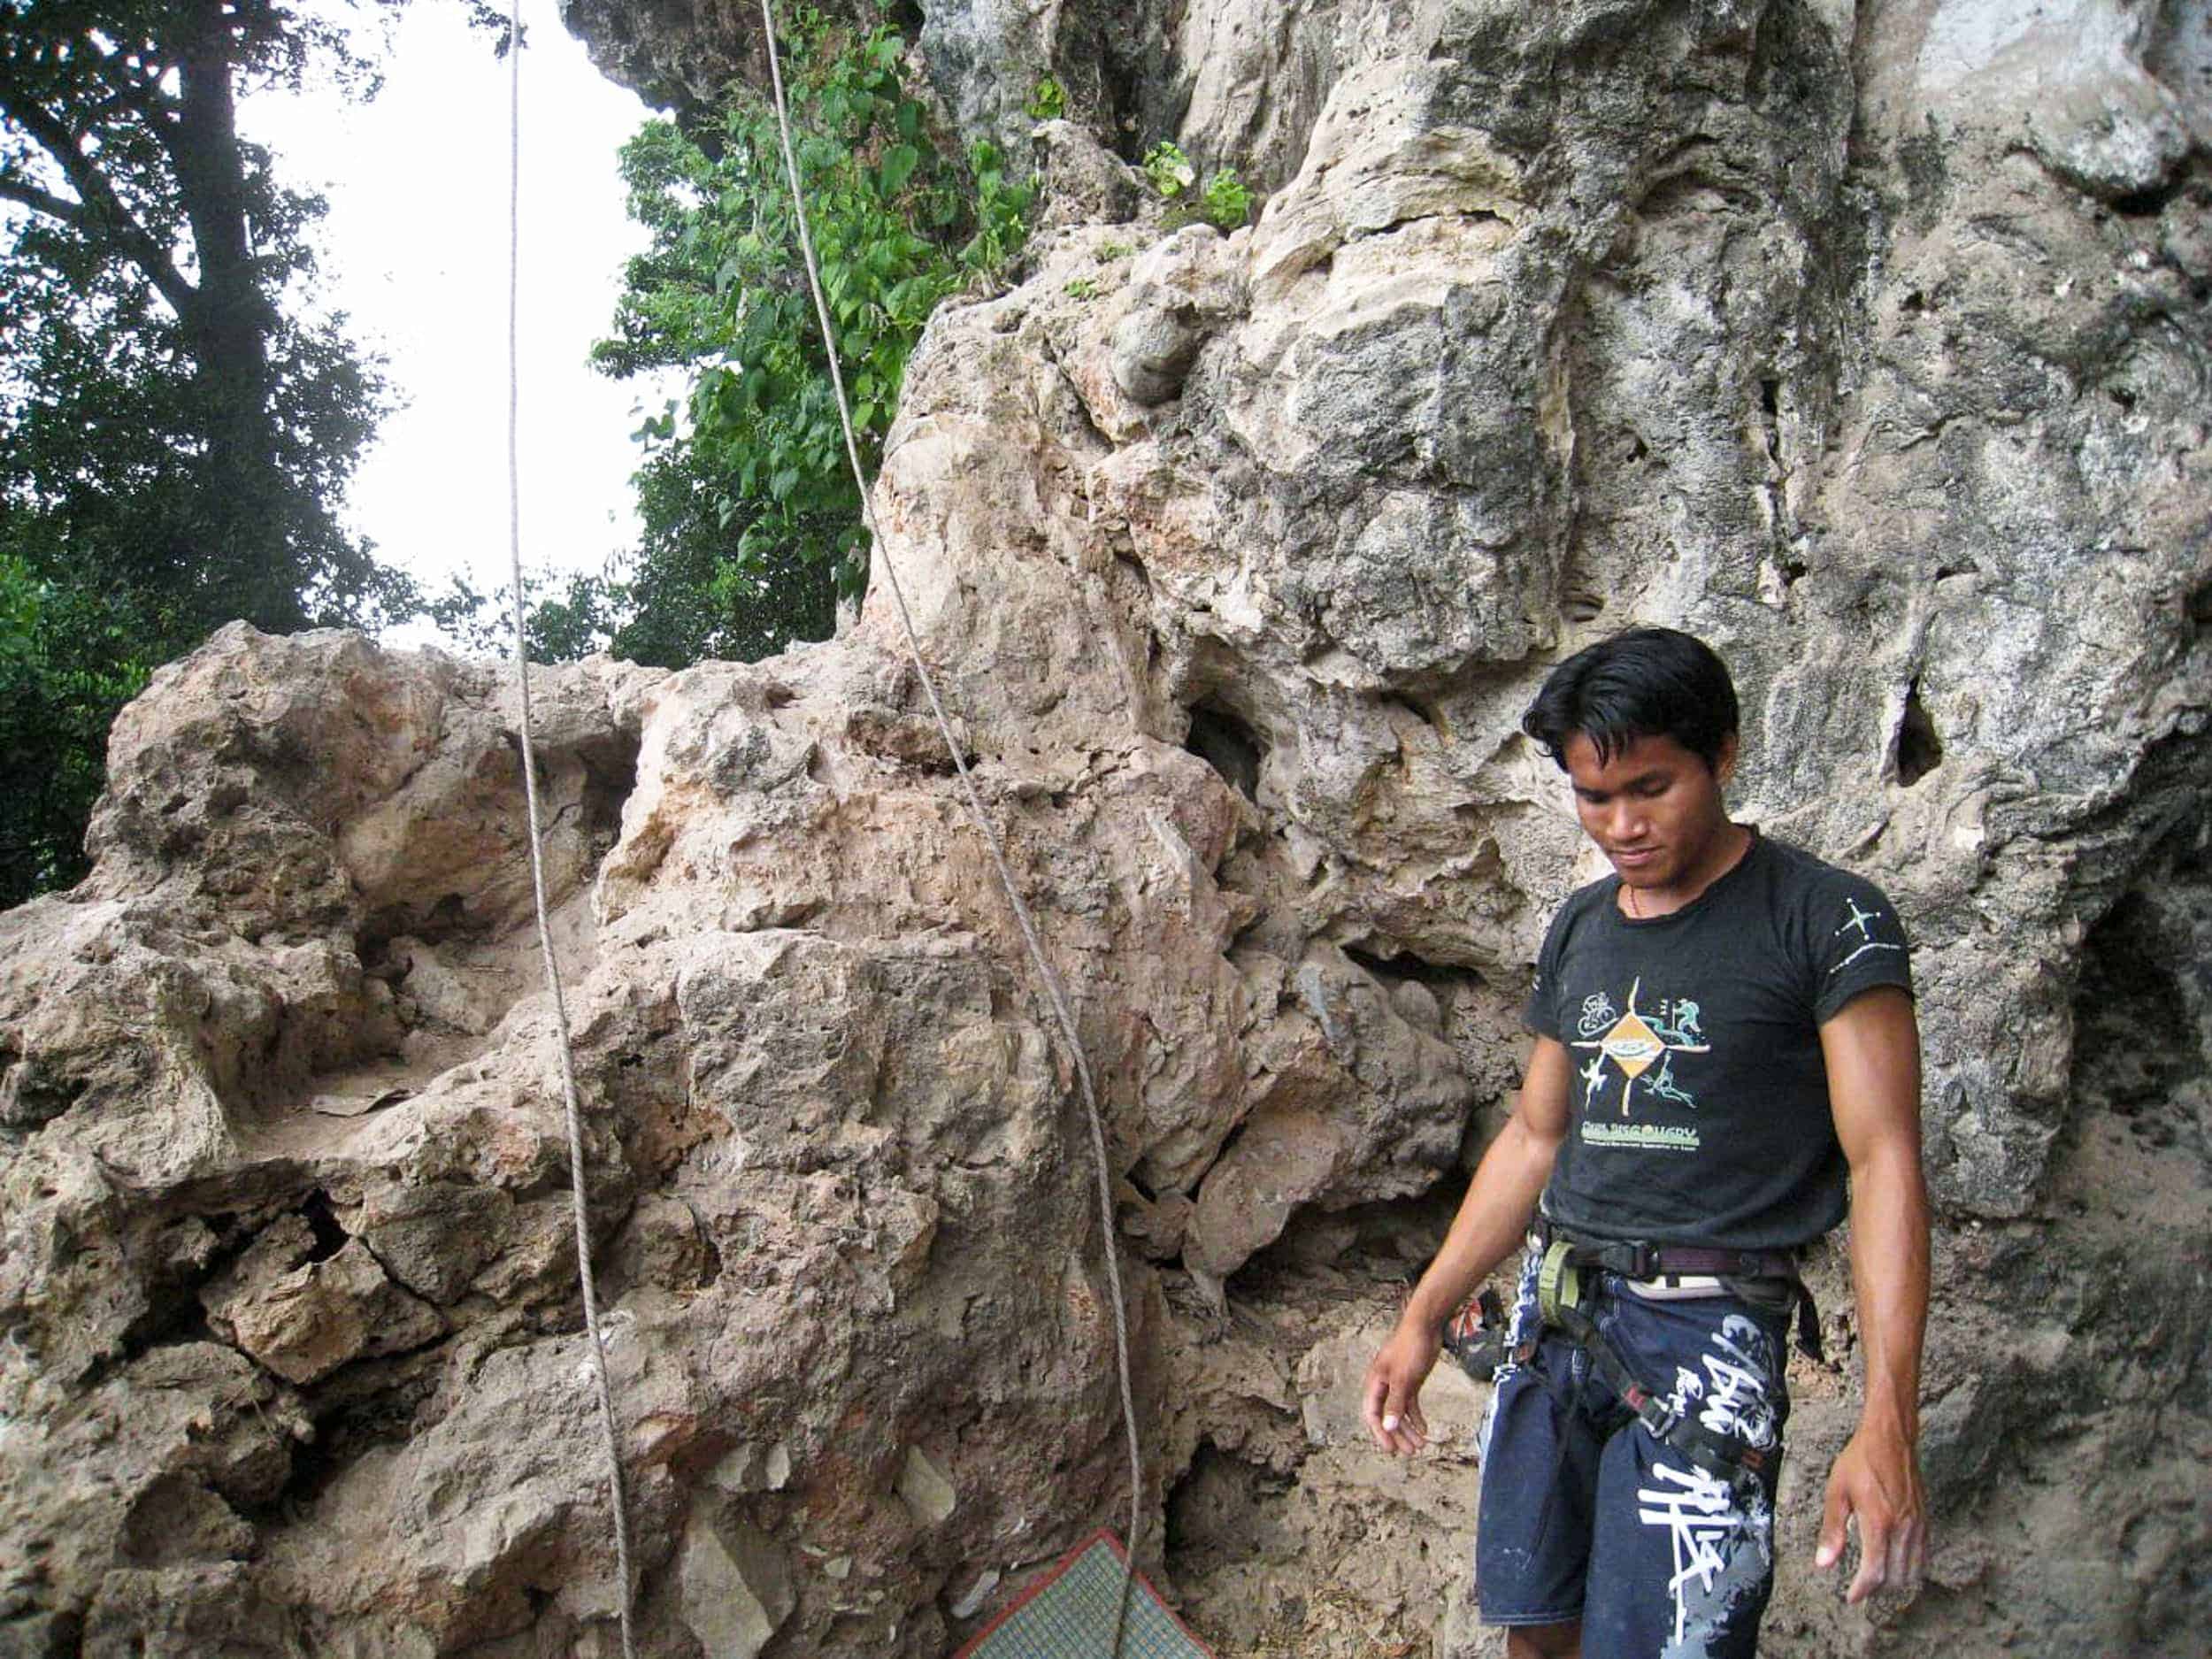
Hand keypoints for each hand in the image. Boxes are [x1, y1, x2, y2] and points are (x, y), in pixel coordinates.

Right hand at [1361, 1319, 1440, 1456]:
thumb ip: (1396, 1403)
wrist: (1425, 1327)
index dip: (1380, 1433)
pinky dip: (1416, 1417)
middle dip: (1398, 1435)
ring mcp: (1397, 1384)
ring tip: (1421, 1445)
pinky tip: (1424, 1429)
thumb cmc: (1410, 1348)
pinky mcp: (1410, 1381)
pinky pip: (1410, 1404)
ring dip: (1409, 1429)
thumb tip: (1388, 1427)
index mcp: (1375, 1383)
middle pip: (1387, 1416)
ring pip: (1399, 1412)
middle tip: (1410, 1453)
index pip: (1373, 1414)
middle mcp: (1384, 1386)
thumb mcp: (1403, 1379)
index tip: (1391, 1449)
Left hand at [1816, 1422, 1928, 1603]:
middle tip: (1859, 1588)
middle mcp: (1902, 1528)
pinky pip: (1923, 1556)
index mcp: (1878, 1522)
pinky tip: (1896, 1565)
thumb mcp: (1837, 1492)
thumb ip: (1832, 1530)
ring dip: (1895, 1582)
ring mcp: (1918, 1525)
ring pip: (1912, 1571)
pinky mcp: (1925, 1520)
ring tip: (1875, 1580)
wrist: (1891, 1439)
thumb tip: (1824, 1564)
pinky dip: (1911, 1569)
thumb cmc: (1859, 1461)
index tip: (1851, 1597)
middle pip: (1895, 1578)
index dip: (1862, 1590)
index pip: (1875, 1571)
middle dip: (1877, 1589)